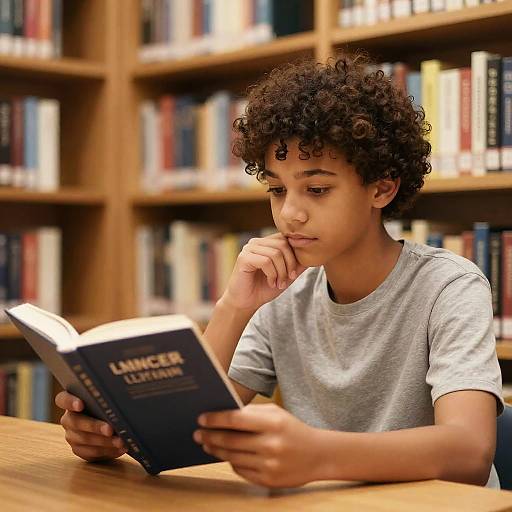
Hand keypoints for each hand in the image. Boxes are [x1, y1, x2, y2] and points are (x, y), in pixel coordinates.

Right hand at [55, 391, 126, 461]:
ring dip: (104, 442)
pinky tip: (120, 449)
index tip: (80, 404)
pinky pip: (91, 453)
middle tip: (110, 429)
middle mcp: (68, 419)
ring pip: (84, 440)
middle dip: (94, 426)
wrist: (110, 420)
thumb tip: (122, 389)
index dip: (69, 401)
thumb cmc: (109, 402)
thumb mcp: (108, 395)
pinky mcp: (80, 450)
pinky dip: (107, 451)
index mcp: (71, 401)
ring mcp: (72, 435)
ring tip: (120, 441)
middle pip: (76, 422)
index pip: (63, 399)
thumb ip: (109, 392)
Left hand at [193, 403, 322, 487]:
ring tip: (207, 443)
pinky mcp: (268, 480)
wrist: (318, 454)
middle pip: (230, 440)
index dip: (215, 419)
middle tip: (198, 433)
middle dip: (210, 436)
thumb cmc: (292, 429)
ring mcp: (269, 465)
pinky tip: (225, 455)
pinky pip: (240, 471)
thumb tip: (221, 415)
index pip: (236, 419)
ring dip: (216, 450)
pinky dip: (230, 462)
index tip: (201, 418)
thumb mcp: (276, 413)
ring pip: (232, 457)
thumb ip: (251, 413)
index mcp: (273, 423)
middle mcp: (271, 444)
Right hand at [222, 232, 306, 310]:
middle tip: (288, 279)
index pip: (286, 240)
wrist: (246, 302)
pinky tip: (271, 283)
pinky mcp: (243, 258)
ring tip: (279, 283)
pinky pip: (265, 261)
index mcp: (266, 243)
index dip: (294, 256)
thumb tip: (314, 254)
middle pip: (283, 245)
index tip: (294, 273)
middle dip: (289, 264)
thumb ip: (297, 264)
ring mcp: (248, 248)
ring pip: (275, 254)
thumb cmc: (264, 288)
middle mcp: (256, 242)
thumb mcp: (286, 275)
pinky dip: (272, 275)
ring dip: (281, 272)